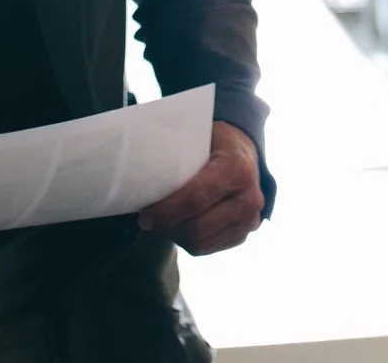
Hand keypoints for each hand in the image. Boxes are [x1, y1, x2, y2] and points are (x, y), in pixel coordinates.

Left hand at [138, 120, 263, 256]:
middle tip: (148, 220)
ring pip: (200, 244)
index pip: (195, 200)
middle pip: (197, 228)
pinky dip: (189, 241)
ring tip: (164, 222)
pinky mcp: (245, 234)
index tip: (144, 215)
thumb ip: (176, 155)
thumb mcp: (198, 138)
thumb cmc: (214, 143)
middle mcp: (249, 198)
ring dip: (176, 236)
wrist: (245, 152)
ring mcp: (250, 220)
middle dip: (167, 227)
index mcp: (237, 169)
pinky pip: (207, 249)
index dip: (165, 212)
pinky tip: (181, 225)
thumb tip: (137, 173)